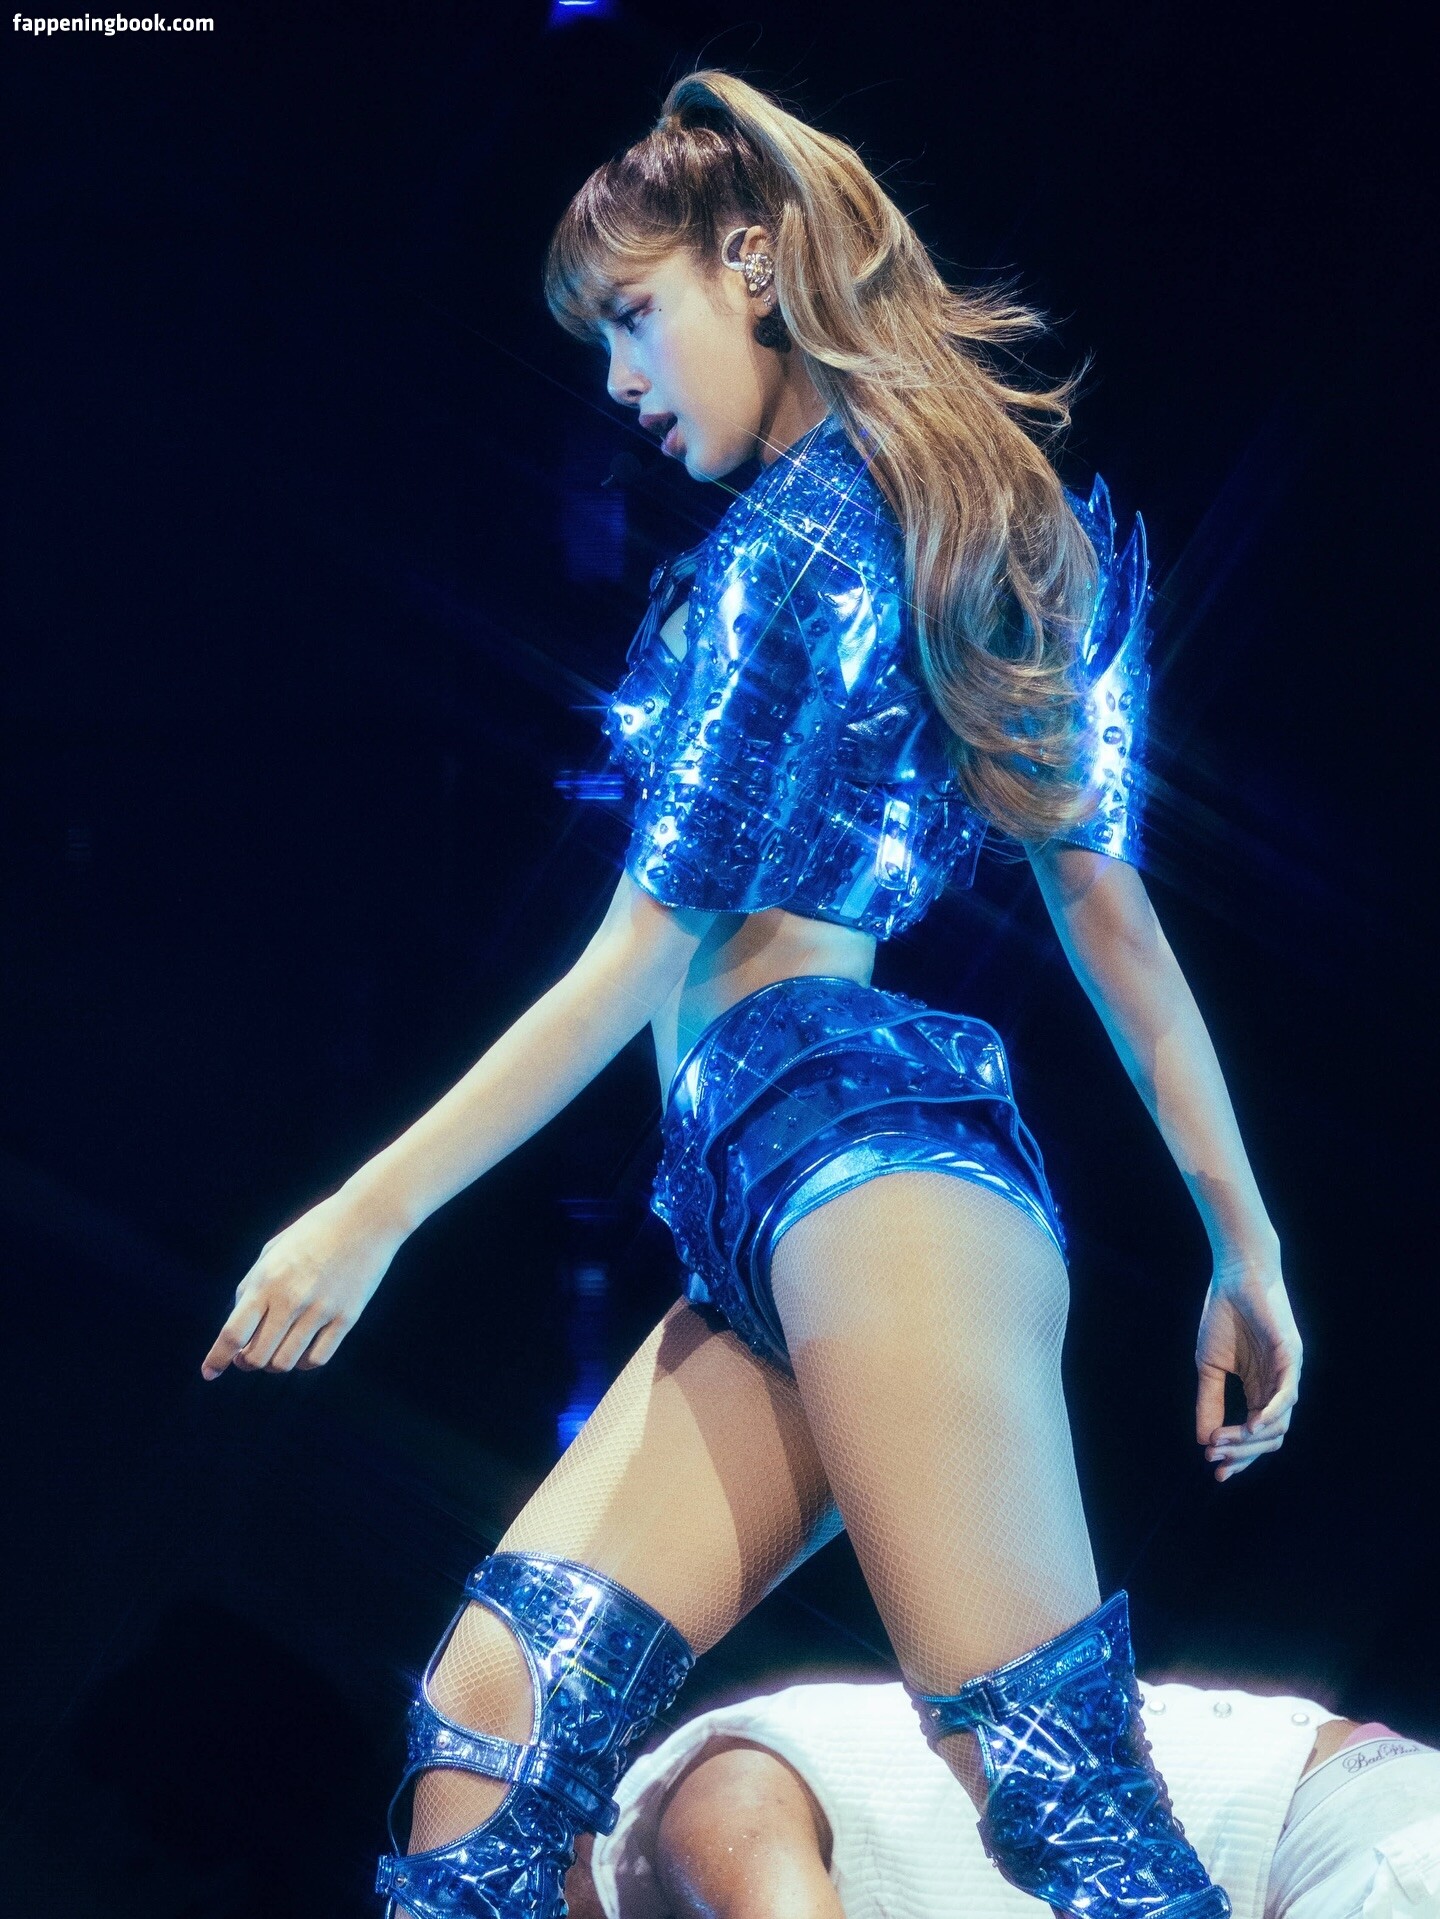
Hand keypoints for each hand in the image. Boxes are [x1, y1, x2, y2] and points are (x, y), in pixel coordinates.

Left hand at [201, 1184, 404, 1379]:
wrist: (367, 1217)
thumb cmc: (315, 1230)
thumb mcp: (273, 1250)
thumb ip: (252, 1286)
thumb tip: (240, 1328)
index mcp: (267, 1280)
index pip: (233, 1333)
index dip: (217, 1359)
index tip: (209, 1373)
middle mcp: (291, 1299)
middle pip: (256, 1357)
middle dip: (246, 1363)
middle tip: (247, 1356)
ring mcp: (321, 1310)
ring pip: (285, 1363)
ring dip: (274, 1364)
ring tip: (277, 1349)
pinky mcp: (346, 1318)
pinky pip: (317, 1359)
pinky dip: (304, 1363)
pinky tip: (303, 1351)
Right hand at [1194, 1249, 1301, 1481]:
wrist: (1233, 1275)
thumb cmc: (1222, 1315)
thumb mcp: (1208, 1366)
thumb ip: (1209, 1402)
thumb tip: (1202, 1441)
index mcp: (1259, 1390)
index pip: (1255, 1435)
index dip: (1239, 1456)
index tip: (1216, 1472)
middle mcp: (1277, 1387)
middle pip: (1270, 1437)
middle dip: (1242, 1453)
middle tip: (1215, 1459)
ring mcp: (1287, 1373)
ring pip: (1279, 1423)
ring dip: (1249, 1439)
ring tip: (1221, 1443)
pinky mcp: (1291, 1356)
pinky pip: (1287, 1394)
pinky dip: (1270, 1413)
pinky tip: (1251, 1425)